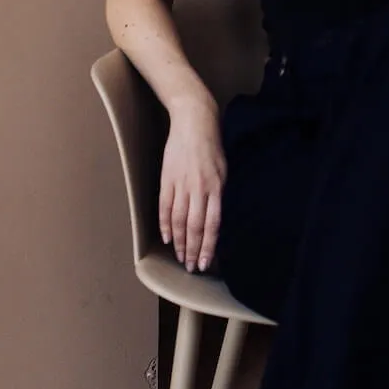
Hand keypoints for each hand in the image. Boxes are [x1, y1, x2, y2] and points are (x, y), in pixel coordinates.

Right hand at [158, 96, 225, 272]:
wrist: (194, 121)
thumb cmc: (212, 146)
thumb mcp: (224, 170)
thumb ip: (219, 194)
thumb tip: (216, 219)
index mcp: (216, 188)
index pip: (212, 225)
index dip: (208, 246)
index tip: (206, 263)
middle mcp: (199, 189)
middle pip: (194, 227)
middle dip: (193, 250)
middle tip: (191, 267)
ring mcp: (181, 184)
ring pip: (178, 220)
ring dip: (179, 242)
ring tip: (180, 257)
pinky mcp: (168, 178)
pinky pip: (165, 206)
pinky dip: (164, 224)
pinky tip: (167, 238)